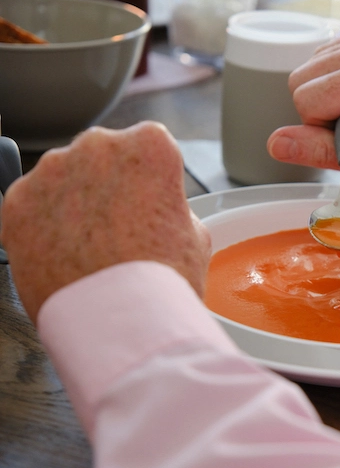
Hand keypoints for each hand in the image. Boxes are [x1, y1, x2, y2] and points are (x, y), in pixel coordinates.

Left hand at [0, 122, 210, 321]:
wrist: (118, 323)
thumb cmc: (161, 281)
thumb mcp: (194, 233)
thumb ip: (170, 205)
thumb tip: (151, 209)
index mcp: (149, 145)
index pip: (149, 144)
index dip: (152, 177)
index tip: (150, 200)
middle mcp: (96, 145)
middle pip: (102, 156)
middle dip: (109, 184)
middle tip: (121, 227)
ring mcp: (50, 172)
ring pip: (62, 178)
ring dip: (73, 202)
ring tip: (90, 247)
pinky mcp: (14, 203)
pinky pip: (30, 205)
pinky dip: (42, 225)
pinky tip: (64, 253)